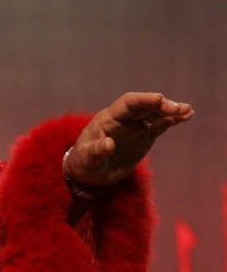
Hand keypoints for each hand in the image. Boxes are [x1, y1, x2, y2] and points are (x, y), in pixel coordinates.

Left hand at [64, 92, 193, 187]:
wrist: (89, 173)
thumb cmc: (84, 163)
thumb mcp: (87, 159)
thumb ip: (96, 151)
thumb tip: (108, 144)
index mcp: (107, 119)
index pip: (127, 103)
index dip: (143, 99)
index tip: (159, 98)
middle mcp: (123, 119)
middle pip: (144, 106)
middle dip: (161, 105)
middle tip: (178, 109)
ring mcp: (134, 127)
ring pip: (154, 114)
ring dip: (170, 110)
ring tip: (188, 111)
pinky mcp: (144, 137)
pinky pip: (160, 125)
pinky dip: (172, 120)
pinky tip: (187, 116)